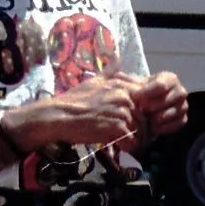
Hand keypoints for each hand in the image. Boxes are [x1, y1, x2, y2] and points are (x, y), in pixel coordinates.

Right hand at [4, 76, 137, 153]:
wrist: (58, 116)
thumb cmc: (73, 100)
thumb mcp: (93, 81)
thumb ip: (109, 72)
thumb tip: (117, 57)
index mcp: (122, 84)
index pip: (146, 100)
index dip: (142, 113)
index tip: (134, 121)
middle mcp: (125, 95)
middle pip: (144, 117)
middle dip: (140, 129)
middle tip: (130, 137)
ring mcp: (122, 111)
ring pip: (140, 130)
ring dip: (134, 140)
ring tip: (124, 144)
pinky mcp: (117, 127)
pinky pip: (132, 141)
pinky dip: (127, 147)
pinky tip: (118, 147)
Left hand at [130, 70, 187, 145]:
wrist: (145, 109)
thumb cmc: (140, 94)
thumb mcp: (133, 85)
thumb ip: (127, 81)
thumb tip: (118, 76)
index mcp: (169, 78)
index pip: (161, 85)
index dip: (147, 92)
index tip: (135, 98)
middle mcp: (180, 90)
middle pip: (169, 98)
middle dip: (153, 105)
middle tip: (142, 110)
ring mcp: (183, 105)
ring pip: (175, 111)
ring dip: (159, 117)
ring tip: (147, 119)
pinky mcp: (183, 119)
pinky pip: (178, 123)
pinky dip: (165, 127)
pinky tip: (153, 127)